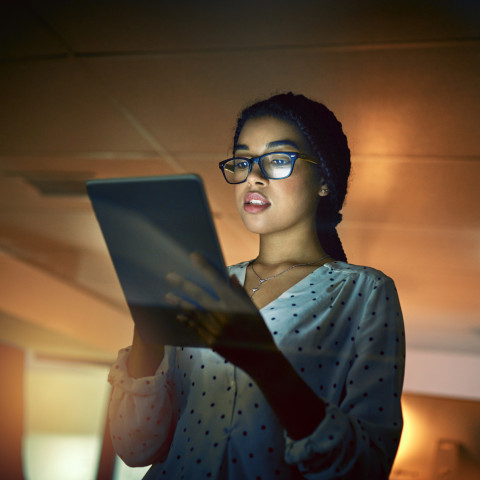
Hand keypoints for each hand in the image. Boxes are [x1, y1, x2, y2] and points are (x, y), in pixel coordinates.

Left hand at [165, 253, 277, 370]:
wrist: (260, 359)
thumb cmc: (258, 330)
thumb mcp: (252, 309)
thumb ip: (239, 292)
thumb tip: (228, 277)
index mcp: (235, 303)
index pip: (216, 280)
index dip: (204, 267)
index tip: (193, 256)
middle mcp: (223, 315)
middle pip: (199, 296)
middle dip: (183, 284)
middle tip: (170, 276)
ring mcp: (215, 329)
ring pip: (193, 312)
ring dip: (180, 302)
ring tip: (168, 295)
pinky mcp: (211, 341)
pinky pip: (195, 327)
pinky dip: (187, 320)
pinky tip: (179, 315)